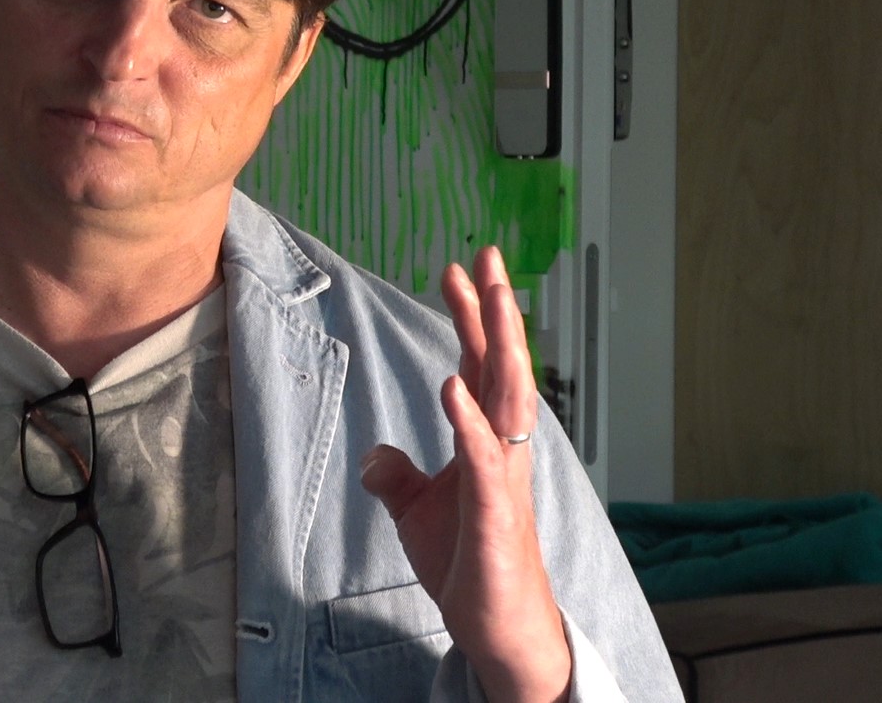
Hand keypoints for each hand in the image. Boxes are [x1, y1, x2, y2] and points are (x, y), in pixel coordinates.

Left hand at [359, 247, 569, 702]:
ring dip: (500, 345)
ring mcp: (505, 478)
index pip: (480, 365)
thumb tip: (373, 454)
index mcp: (487, 440)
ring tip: (491, 297)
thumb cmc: (469, 564)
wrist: (496, 626)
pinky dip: (469, 420)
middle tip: (489, 255)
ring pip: (509, 398)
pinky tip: (451, 386)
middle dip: (496, 310)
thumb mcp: (417, 511)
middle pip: (503, 366)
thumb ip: (397, 476)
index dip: (469, 318)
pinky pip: (484, 458)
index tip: (454, 269)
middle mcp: (504, 448)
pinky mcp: (496, 514)